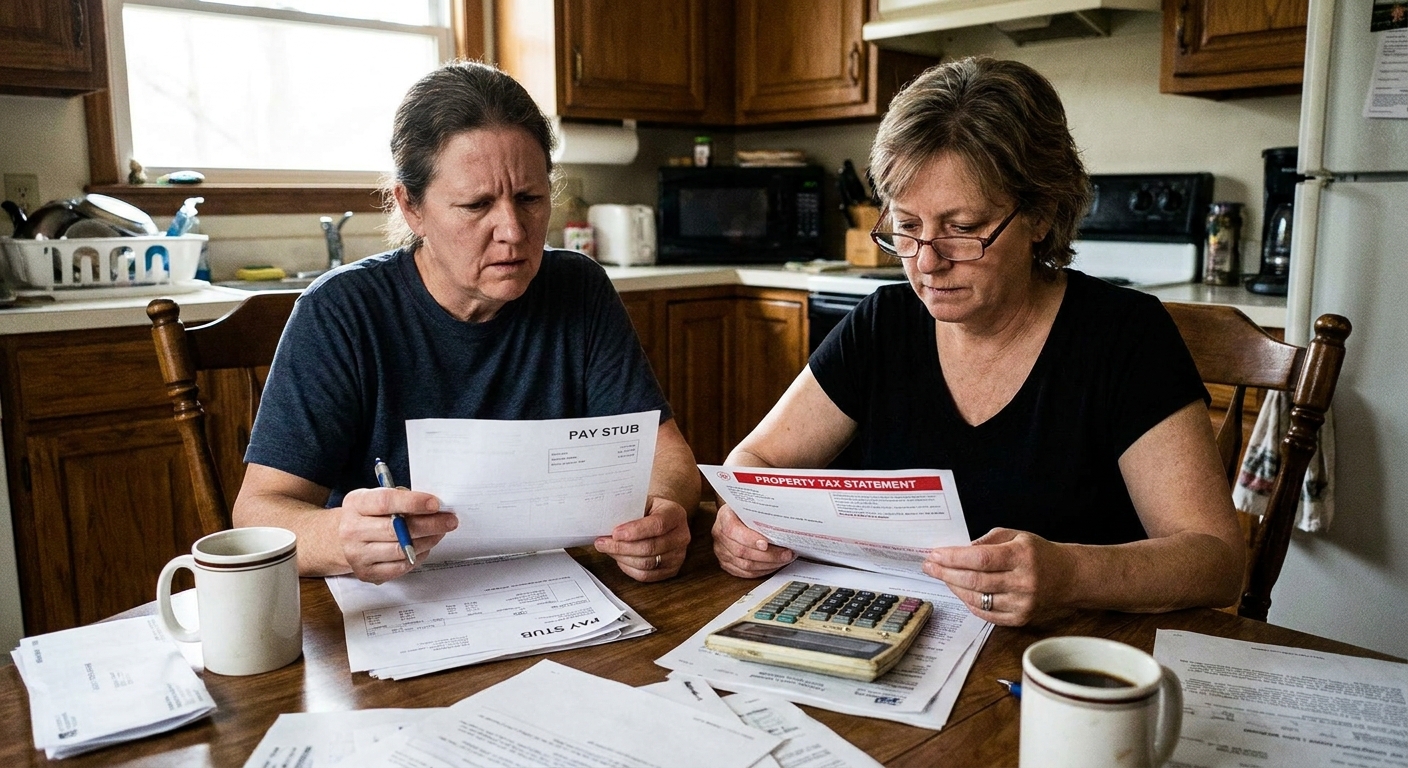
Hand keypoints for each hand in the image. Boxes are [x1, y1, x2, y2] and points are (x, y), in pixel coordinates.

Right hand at [338, 487, 457, 583]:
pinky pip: (400, 567)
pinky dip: (418, 556)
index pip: (385, 502)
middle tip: (449, 520)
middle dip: (429, 525)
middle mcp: (352, 530)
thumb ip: (400, 498)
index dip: (413, 503)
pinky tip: (424, 546)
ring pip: (401, 550)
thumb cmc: (367, 514)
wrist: (340, 539)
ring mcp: (357, 555)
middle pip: (396, 529)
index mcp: (355, 504)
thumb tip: (432, 505)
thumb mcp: (376, 497)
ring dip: (427, 541)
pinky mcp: (366, 573)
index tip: (435, 503)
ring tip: (440, 532)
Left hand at [595, 496, 690, 581]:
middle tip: (602, 543)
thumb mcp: (642, 501)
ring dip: (622, 558)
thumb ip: (628, 510)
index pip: (658, 525)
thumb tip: (605, 522)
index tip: (615, 533)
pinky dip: (628, 568)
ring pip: (646, 564)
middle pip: (650, 548)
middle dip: (622, 547)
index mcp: (676, 514)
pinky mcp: (672, 570)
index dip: (636, 531)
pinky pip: (646, 576)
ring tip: (608, 550)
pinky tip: (619, 559)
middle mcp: (681, 536)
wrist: (663, 516)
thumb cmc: (649, 509)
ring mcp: (678, 555)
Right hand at [712, 503, 794, 577]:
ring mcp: (721, 551)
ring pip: (745, 565)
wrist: (735, 514)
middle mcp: (719, 535)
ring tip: (783, 559)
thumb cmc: (745, 509)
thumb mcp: (751, 504)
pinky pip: (744, 573)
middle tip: (786, 553)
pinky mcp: (726, 563)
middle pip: (741, 551)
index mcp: (724, 517)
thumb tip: (783, 521)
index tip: (766, 544)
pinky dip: (762, 571)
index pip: (733, 530)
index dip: (749, 539)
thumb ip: (762, 512)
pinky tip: (773, 565)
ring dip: (768, 564)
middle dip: (768, 555)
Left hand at [923, 528, 1075, 626]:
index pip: (981, 559)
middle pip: (975, 580)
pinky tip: (959, 591)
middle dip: (946, 573)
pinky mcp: (1020, 618)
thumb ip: (986, 541)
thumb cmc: (1037, 553)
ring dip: (954, 588)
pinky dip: (968, 602)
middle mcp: (1023, 582)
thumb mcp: (1015, 535)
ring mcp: (1022, 604)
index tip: (935, 554)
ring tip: (941, 576)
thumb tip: (959, 551)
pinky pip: (985, 614)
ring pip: (977, 599)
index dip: (954, 557)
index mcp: (1022, 556)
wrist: (1067, 577)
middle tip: (929, 566)